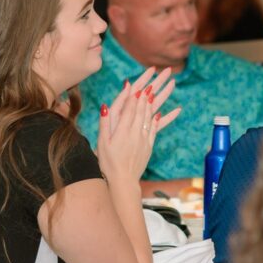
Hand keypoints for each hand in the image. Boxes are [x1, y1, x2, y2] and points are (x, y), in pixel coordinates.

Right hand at [96, 67, 180, 183]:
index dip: (136, 96)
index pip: (131, 109)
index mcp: (123, 131)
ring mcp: (144, 139)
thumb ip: (105, 123)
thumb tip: (105, 106)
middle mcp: (135, 133)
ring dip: (154, 102)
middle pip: (143, 109)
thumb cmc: (108, 162)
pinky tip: (160, 112)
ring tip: (159, 90)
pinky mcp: (149, 146)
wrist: (123, 181)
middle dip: (148, 94)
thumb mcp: (102, 142)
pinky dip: (159, 119)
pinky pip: (156, 129)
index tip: (141, 84)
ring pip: (150, 117)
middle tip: (155, 81)